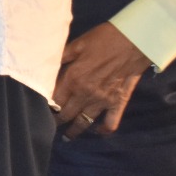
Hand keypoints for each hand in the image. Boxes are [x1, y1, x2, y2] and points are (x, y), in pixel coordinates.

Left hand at [51, 22, 151, 137]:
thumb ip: (61, 57)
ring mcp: (102, 101)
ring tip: (67, 137)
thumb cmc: (104, 39)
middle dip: (56, 121)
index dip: (46, 105)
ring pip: (84, 122)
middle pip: (66, 114)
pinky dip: (103, 131)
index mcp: (73, 78)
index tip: (40, 109)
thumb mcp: (77, 44)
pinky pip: (110, 124)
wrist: (135, 42)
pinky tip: (96, 131)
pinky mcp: (118, 103)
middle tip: (50, 125)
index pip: (54, 99)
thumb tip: (44, 66)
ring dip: (74, 131)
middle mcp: (85, 93)